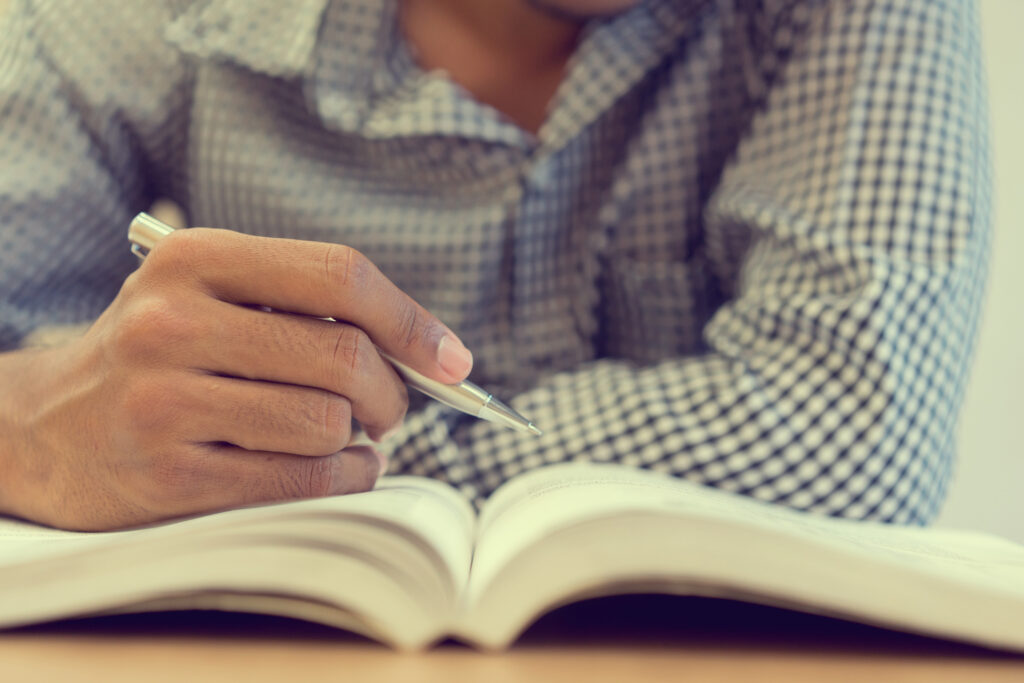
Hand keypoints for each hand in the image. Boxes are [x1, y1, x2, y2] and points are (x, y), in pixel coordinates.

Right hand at [0, 228, 472, 530]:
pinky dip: (343, 477)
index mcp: (196, 259)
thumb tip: (428, 352)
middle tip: (394, 408)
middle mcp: (173, 322)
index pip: (339, 275)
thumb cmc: (159, 355)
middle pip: (343, 355)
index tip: (452, 359)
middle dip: (393, 391)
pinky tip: (340, 467)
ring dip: (364, 439)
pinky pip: (300, 479)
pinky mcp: (168, 476)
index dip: (411, 320)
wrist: (43, 428)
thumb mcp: (211, 297)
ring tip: (354, 438)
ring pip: (327, 422)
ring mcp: (164, 401)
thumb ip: (306, 307)